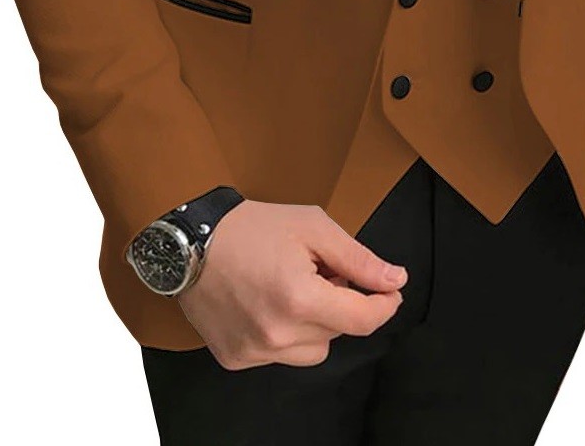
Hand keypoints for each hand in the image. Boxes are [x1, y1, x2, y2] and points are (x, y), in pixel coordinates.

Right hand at [177, 199, 406, 369]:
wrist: (189, 242)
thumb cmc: (250, 228)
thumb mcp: (312, 227)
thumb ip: (358, 258)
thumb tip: (395, 280)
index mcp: (299, 298)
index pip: (363, 320)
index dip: (384, 304)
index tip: (390, 290)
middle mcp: (278, 334)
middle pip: (339, 332)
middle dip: (341, 303)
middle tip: (322, 271)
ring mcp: (255, 351)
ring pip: (313, 350)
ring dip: (315, 323)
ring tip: (293, 288)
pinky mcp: (237, 358)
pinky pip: (281, 355)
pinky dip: (285, 334)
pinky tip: (268, 303)